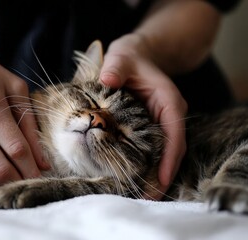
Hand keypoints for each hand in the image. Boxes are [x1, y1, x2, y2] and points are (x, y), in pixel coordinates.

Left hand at [100, 34, 186, 199]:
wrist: (136, 56)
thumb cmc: (129, 58)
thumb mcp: (121, 58)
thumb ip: (116, 67)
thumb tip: (107, 79)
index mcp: (168, 100)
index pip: (174, 132)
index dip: (169, 157)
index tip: (160, 179)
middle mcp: (169, 114)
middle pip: (173, 149)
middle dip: (163, 174)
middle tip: (148, 197)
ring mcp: (162, 121)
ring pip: (165, 152)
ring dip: (157, 173)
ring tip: (144, 194)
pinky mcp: (152, 125)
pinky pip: (154, 148)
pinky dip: (149, 164)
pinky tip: (137, 176)